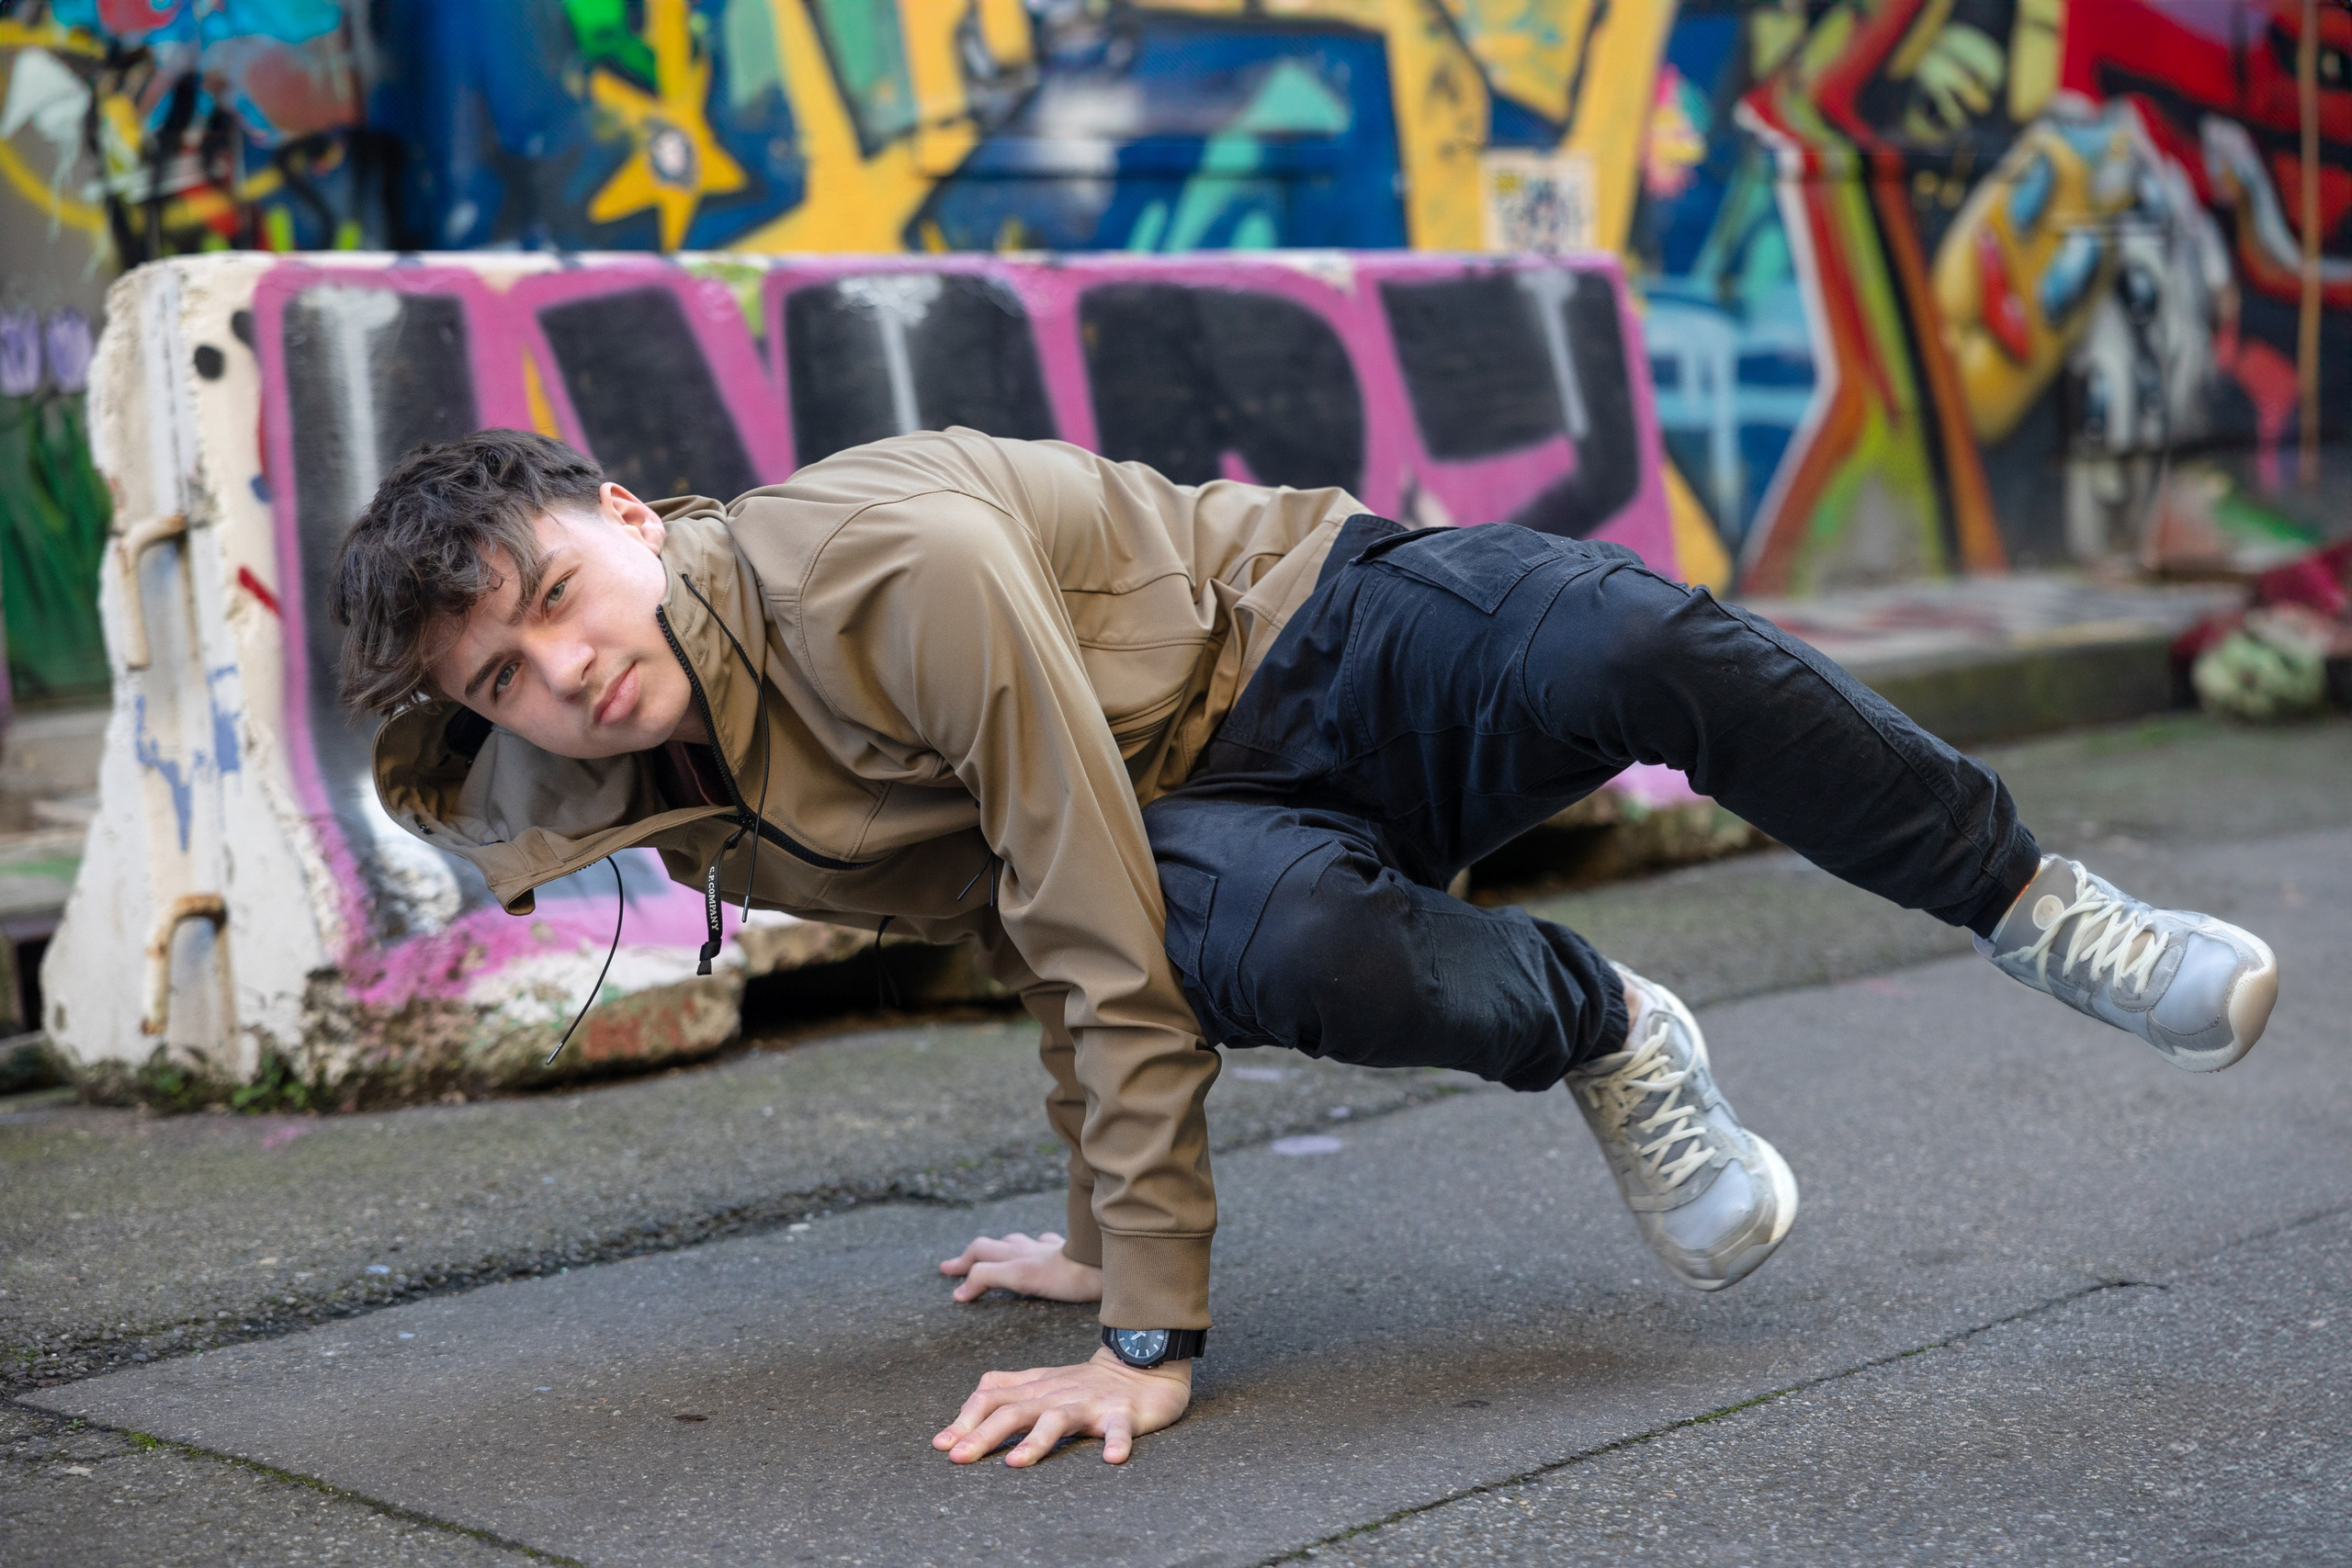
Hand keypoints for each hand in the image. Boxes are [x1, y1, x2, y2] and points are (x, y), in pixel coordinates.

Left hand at [934, 1347, 1192, 1465]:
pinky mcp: (1123, 1414)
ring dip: (1037, 1441)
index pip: (992, 1398)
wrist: (1141, 1363)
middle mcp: (1056, 1395)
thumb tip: (965, 1409)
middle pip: (1014, 1411)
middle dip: (983, 1435)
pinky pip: (1120, 1429)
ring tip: (1017, 1462)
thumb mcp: (1040, 1382)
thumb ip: (1005, 1390)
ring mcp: (1089, 1404)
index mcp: (1036, 1389)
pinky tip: (1112, 1459)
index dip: (965, 1419)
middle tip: (958, 1458)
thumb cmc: (1086, 1382)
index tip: (942, 1444)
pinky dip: (1117, 1442)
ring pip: (1058, 1419)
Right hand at [938, 1231, 1102, 1303]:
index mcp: (1015, 1255)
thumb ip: (987, 1278)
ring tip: (996, 1253)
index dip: (962, 1268)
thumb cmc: (1065, 1276)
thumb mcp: (1019, 1276)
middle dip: (972, 1255)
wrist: (1104, 1267)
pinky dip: (1037, 1246)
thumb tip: (958, 1292)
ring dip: (1002, 1247)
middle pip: (992, 1246)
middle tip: (954, 1266)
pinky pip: (1048, 1244)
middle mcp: (1028, 1248)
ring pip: (1018, 1241)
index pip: (979, 1255)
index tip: (951, 1284)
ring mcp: (1048, 1249)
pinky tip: (1041, 1247)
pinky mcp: (1067, 1252)